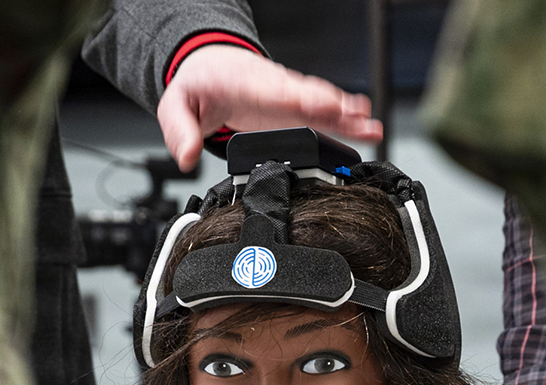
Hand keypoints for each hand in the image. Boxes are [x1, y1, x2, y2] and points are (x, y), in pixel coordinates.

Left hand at [156, 45, 383, 170]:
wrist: (209, 67)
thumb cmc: (197, 85)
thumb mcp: (175, 105)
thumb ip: (179, 130)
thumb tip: (186, 157)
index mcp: (242, 83)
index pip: (272, 92)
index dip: (298, 100)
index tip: (319, 107)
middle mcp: (272, 87)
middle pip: (305, 96)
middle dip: (331, 106)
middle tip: (357, 117)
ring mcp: (286, 96)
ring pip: (319, 102)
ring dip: (345, 115)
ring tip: (370, 126)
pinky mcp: (294, 106)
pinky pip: (322, 111)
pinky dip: (344, 118)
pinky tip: (365, 126)